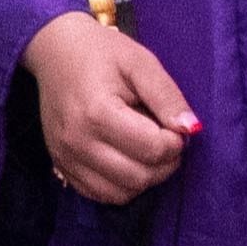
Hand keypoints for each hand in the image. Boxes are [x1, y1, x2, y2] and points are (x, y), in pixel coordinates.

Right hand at [25, 11, 198, 203]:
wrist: (55, 50)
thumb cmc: (101, 52)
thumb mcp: (140, 63)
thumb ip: (167, 96)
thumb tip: (191, 129)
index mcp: (97, 112)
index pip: (153, 149)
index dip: (175, 141)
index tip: (173, 125)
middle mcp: (77, 141)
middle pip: (139, 177)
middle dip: (164, 163)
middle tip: (165, 138)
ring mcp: (65, 156)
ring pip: (121, 193)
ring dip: (145, 178)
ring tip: (146, 149)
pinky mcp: (61, 164)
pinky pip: (99, 194)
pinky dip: (121, 186)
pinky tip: (127, 160)